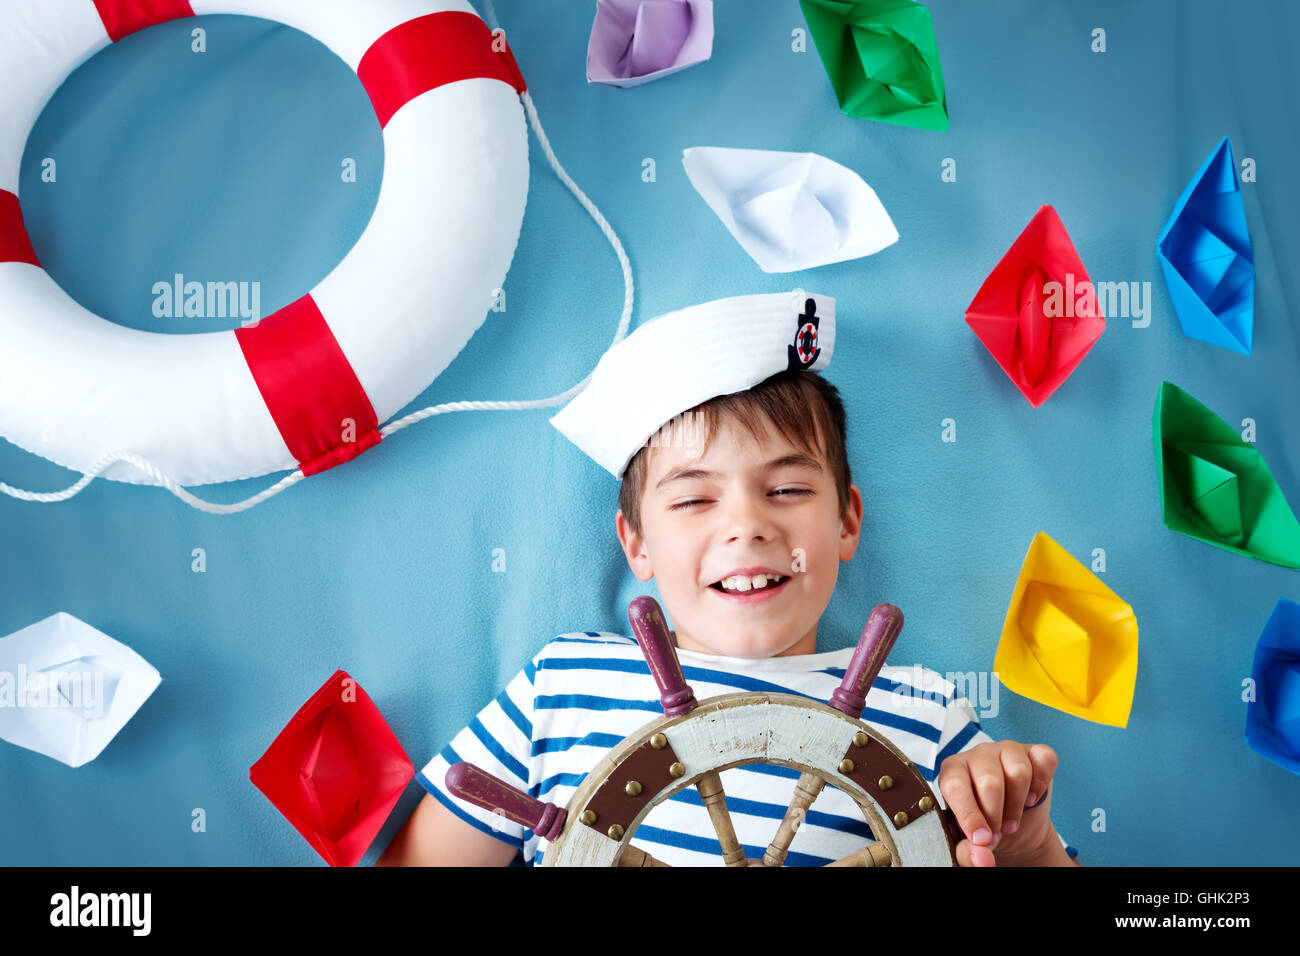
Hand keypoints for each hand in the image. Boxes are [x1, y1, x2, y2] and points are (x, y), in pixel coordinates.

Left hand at [937, 740, 1059, 866]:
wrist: (1013, 827)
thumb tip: (981, 861)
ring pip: (1018, 771)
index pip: (955, 786)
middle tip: (998, 830)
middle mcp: (977, 755)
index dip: (969, 815)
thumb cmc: (984, 828)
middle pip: (989, 780)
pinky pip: (1044, 759)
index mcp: (952, 771)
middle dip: (996, 814)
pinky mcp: (1033, 751)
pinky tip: (1032, 798)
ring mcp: (1006, 749)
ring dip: (1017, 803)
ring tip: (1012, 819)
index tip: (982, 839)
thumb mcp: (972, 842)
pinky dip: (1041, 783)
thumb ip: (970, 852)